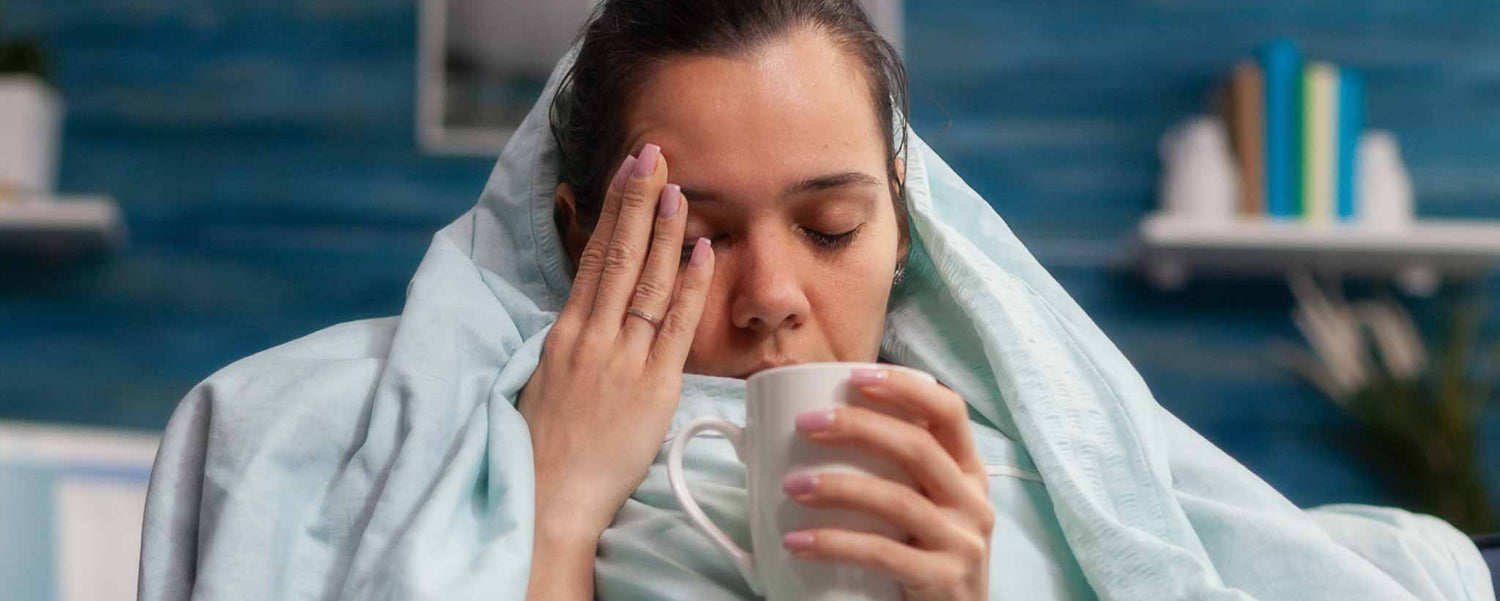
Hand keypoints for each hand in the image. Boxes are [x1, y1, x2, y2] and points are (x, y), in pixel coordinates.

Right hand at [519, 144, 715, 538]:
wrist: (547, 499)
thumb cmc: (544, 452)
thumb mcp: (547, 386)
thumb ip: (574, 349)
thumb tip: (589, 322)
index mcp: (564, 336)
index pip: (592, 260)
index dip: (612, 214)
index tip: (626, 176)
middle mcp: (590, 338)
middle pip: (617, 256)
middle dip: (636, 202)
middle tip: (652, 155)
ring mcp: (621, 360)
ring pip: (646, 282)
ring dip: (664, 231)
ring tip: (678, 187)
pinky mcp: (651, 388)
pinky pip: (675, 327)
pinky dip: (691, 286)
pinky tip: (704, 250)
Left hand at [781, 367, 992, 600]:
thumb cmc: (927, 558)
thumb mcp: (926, 510)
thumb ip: (893, 474)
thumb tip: (814, 430)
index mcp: (969, 474)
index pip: (950, 412)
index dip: (905, 387)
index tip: (856, 375)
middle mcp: (973, 502)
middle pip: (918, 447)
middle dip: (858, 426)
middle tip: (805, 424)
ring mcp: (962, 542)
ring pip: (897, 499)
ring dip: (837, 487)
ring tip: (792, 486)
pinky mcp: (942, 580)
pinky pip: (881, 553)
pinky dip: (834, 543)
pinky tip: (798, 543)